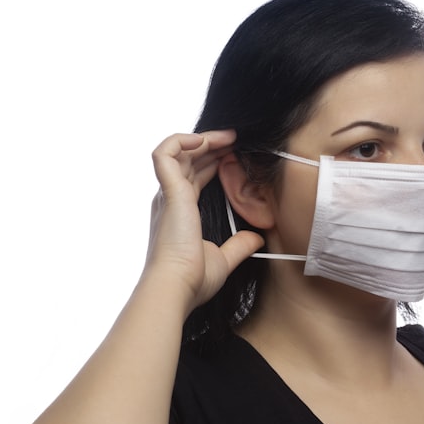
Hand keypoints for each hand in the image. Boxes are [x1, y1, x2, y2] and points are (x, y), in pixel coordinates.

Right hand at [146, 131, 263, 308]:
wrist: (177, 287)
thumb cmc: (193, 279)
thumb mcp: (223, 259)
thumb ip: (239, 246)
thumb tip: (257, 239)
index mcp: (181, 212)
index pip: (195, 176)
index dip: (214, 162)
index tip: (236, 154)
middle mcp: (170, 200)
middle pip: (188, 159)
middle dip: (212, 145)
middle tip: (237, 139)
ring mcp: (168, 194)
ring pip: (178, 150)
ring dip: (201, 138)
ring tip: (227, 136)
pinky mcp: (169, 192)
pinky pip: (166, 153)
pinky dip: (181, 140)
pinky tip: (205, 140)